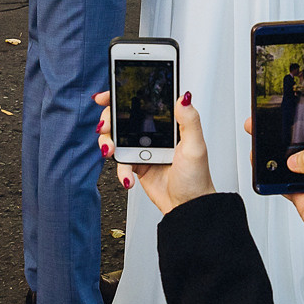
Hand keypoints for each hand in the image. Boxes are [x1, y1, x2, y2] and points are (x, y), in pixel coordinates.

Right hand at [93, 90, 213, 214]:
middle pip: (121, 119)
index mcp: (167, 124)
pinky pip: (120, 163)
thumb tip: (184, 98)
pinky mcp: (136, 166)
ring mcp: (142, 150)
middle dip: (109, 121)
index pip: (142, 104)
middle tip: (106, 127)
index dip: (122, 98)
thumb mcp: (195, 146)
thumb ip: (190, 121)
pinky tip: (128, 177)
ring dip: (108, 143)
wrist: (188, 207)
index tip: (107, 97)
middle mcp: (152, 135)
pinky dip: (120, 170)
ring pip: (115, 139)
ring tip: (111, 151)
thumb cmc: (196, 178)